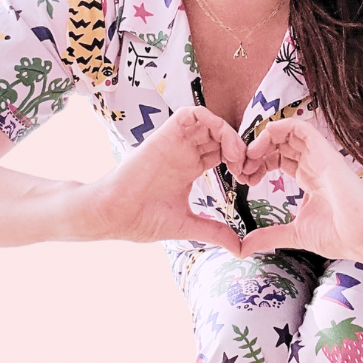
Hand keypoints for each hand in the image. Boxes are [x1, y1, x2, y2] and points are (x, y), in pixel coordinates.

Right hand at [82, 106, 260, 249]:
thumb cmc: (142, 220)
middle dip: (240, 147)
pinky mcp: (165, 135)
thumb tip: (240, 248)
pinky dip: (212, 122)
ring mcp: (175, 142)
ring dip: (229, 134)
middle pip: (220, 135)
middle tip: (248, 168)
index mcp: (189, 168)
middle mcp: (184, 152)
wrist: (113, 215)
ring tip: (237, 157)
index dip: (241, 161)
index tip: (248, 180)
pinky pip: (191, 114)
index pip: (223, 152)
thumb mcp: (187, 225)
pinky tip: (222, 145)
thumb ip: (214, 231)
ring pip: (210, 121)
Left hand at [237, 118, 362, 260]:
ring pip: (289, 131)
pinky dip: (279, 128)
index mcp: (309, 178)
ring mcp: (321, 157)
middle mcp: (314, 164)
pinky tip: (263, 142)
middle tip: (241, 167)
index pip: (279, 158)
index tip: (243, 178)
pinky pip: (302, 128)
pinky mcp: (325, 154)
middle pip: (281, 143)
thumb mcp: (294, 234)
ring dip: (264, 138)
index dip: (258, 163)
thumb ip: (269, 235)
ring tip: (249, 155)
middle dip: (256, 150)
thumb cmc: (339, 237)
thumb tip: (244, 247)